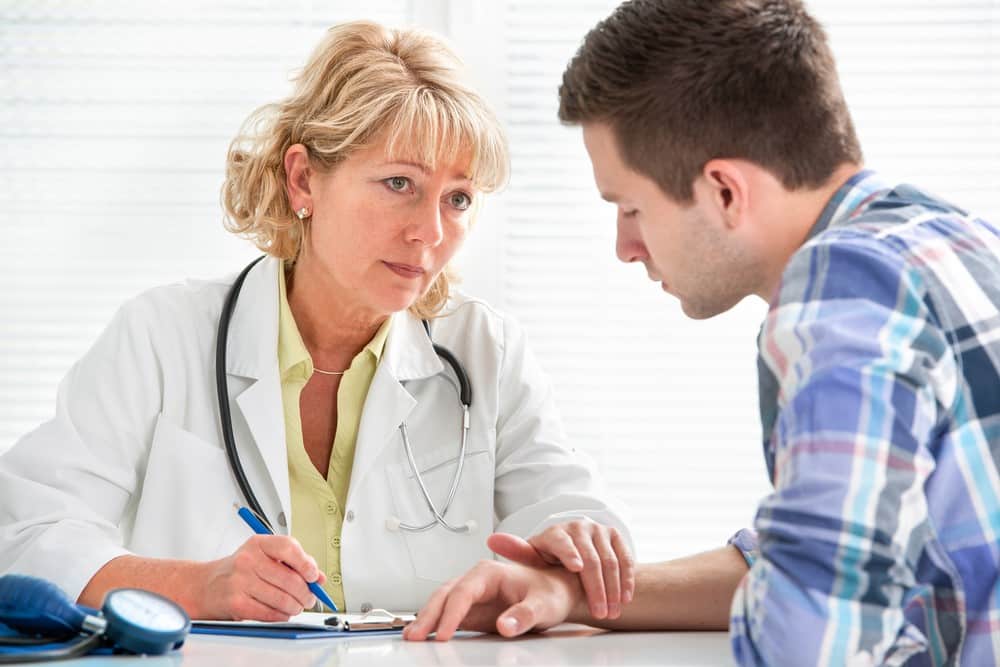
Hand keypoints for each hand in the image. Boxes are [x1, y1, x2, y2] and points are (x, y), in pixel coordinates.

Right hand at [198, 535, 322, 619]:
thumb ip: (294, 563)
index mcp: (258, 543)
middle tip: (310, 598)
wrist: (207, 585)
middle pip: (290, 579)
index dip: (306, 563)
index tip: (314, 576)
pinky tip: (283, 613)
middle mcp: (247, 560)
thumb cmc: (241, 570)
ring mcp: (240, 582)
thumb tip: (320, 578)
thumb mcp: (265, 557)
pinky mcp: (236, 603)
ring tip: (297, 606)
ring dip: (296, 607)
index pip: (288, 547)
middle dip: (306, 593)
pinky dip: (282, 616)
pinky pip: (270, 613)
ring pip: (282, 599)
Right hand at [403, 560, 582, 640]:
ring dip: (426, 619)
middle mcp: (476, 580)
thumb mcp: (543, 605)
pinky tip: (424, 635)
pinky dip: (433, 624)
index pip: (463, 592)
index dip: (451, 613)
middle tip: (415, 636)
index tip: (444, 634)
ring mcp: (471, 595)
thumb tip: (504, 626)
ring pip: (441, 602)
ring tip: (412, 637)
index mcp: (490, 572)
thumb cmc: (550, 592)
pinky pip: (447, 615)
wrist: (556, 592)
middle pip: (445, 594)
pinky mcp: (471, 609)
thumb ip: (524, 615)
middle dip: (428, 615)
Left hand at [491, 520, 634, 618]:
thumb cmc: (549, 558)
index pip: (562, 541)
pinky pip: (625, 557)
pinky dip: (627, 578)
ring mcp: (597, 530)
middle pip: (591, 558)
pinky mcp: (614, 535)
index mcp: (554, 532)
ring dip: (613, 588)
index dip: (569, 553)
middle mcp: (577, 527)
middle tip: (600, 611)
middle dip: (596, 588)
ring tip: (612, 611)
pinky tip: (625, 597)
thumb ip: (517, 552)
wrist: (573, 550)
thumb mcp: (533, 557)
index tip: (576, 568)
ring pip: (610, 560)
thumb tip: (492, 540)